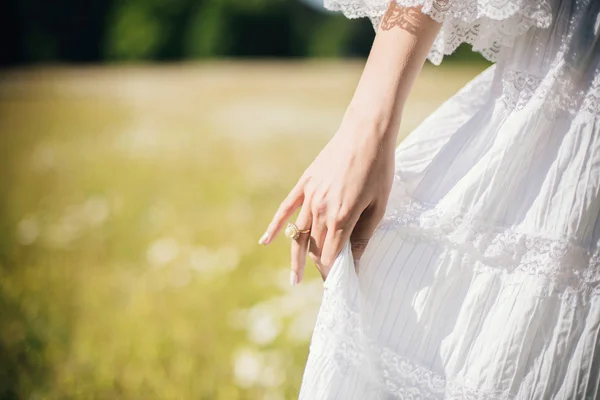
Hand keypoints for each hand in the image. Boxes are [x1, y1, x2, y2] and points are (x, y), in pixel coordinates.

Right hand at [259, 117, 395, 283]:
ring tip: (294, 278)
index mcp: (341, 218)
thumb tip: (355, 260)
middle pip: (315, 247)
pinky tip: (265, 242)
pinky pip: (285, 209)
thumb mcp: (379, 205)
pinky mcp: (305, 184)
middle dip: (320, 266)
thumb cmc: (379, 169)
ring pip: (299, 233)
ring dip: (297, 257)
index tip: (337, 285)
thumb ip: (364, 234)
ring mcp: (310, 196)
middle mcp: (321, 210)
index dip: (333, 273)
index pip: (331, 256)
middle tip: (326, 280)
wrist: (366, 133)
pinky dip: (275, 227)